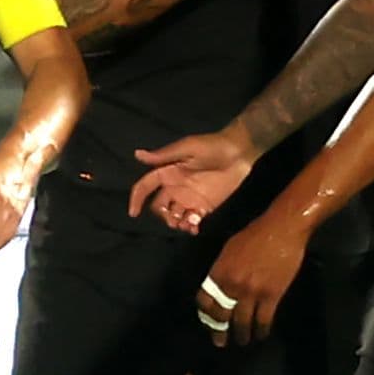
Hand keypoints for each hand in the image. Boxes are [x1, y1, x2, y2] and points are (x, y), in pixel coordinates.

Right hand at [129, 127, 254, 231]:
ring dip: (175, 224)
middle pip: (159, 206)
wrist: (239, 152)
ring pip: (174, 216)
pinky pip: (192, 221)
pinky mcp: (204, 206)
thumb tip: (137, 154)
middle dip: (162, 216)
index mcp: (168, 172)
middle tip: (173, 220)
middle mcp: (175, 187)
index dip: (137, 199)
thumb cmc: (212, 146)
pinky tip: (195, 228)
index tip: (134, 213)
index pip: (146, 186)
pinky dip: (190, 227)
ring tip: (186, 225)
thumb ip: (164, 155)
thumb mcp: (187, 148)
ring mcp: (189, 198)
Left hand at [194, 207, 308, 345]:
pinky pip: (263, 320)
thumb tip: (219, 286)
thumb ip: (222, 269)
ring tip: (241, 341)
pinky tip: (260, 334)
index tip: (208, 321)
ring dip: (241, 335)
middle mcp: (232, 284)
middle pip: (221, 315)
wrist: (282, 230)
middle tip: (220, 342)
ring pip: (242, 322)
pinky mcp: (271, 296)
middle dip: (219, 331)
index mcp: (219, 271)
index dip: (206, 314)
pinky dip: (261, 330)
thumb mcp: (229, 249)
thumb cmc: (255, 234)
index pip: (205, 300)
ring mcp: (252, 292)